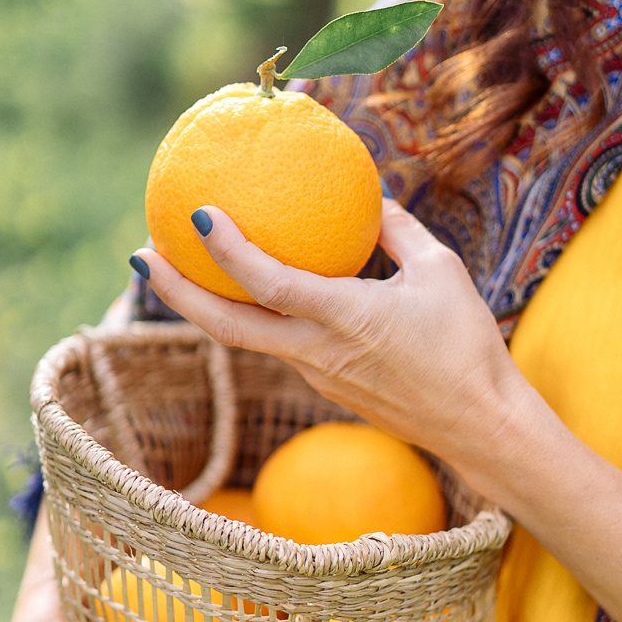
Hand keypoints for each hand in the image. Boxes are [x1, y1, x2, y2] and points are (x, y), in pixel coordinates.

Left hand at [130, 198, 526, 482]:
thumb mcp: (440, 270)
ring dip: (204, 307)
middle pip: (227, 328)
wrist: (481, 426)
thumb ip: (396, 230)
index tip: (197, 215)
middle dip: (177, 293)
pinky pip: (278, 346)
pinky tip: (250, 293)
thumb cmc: (467, 345)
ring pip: (246, 341)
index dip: (229, 251)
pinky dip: (252, 317)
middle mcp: (318, 352)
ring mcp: (316, 376)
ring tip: (175, 269)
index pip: (270, 285)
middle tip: (140, 256)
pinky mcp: (324, 388)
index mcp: (346, 319)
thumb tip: (369, 195)